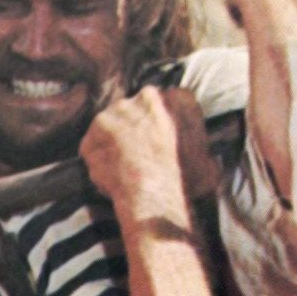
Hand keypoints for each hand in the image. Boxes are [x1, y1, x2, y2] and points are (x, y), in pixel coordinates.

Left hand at [79, 87, 217, 217]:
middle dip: (131, 127)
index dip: (154, 121)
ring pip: (109, 128)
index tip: (155, 136)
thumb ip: (197, 140)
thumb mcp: (206, 154)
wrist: (154, 196)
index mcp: (164, 99)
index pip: (155, 101)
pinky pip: (93, 149)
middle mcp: (133, 100)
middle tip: (138, 152)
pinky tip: (113, 177)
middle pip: (128, 110)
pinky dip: (99, 161)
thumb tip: (204, 150)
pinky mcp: (90, 138)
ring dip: (113, 143)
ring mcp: (108, 118)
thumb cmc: (185, 178)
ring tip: (125, 167)